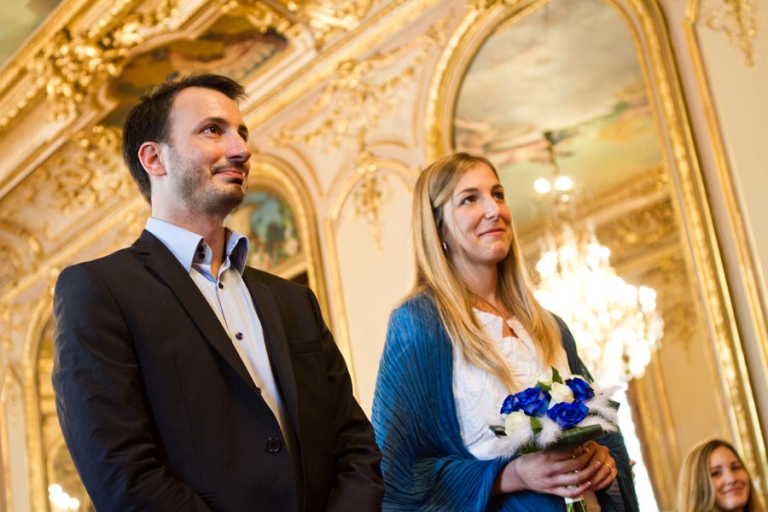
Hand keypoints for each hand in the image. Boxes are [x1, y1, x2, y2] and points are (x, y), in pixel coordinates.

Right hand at [492, 441, 617, 497]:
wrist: (517, 475)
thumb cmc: (529, 459)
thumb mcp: (538, 450)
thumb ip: (553, 447)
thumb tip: (569, 437)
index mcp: (546, 456)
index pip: (568, 450)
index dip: (579, 446)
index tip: (585, 442)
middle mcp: (550, 469)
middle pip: (575, 464)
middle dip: (587, 458)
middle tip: (592, 452)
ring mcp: (552, 482)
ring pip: (576, 479)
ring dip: (589, 472)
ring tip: (596, 465)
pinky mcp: (553, 491)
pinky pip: (570, 493)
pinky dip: (582, 489)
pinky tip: (589, 483)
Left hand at [577, 441, 616, 490]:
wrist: (589, 465)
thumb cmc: (578, 460)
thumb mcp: (574, 457)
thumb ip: (575, 458)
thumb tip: (574, 466)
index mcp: (592, 444)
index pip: (588, 454)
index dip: (581, 465)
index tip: (574, 473)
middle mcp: (603, 450)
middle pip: (597, 463)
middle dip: (588, 474)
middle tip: (580, 482)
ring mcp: (610, 459)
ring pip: (604, 471)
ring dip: (594, 480)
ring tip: (585, 486)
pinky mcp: (614, 469)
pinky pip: (610, 478)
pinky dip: (601, 485)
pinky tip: (592, 488)